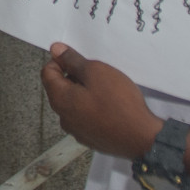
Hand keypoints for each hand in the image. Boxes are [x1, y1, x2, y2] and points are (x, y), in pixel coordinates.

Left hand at [40, 43, 162, 159]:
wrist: (141, 137)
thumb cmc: (118, 102)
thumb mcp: (96, 71)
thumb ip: (72, 60)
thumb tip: (55, 49)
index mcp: (60, 99)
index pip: (47, 73)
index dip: (60, 61)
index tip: (78, 59)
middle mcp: (63, 117)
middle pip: (60, 89)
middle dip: (74, 78)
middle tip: (96, 75)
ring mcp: (76, 131)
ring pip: (73, 104)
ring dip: (84, 94)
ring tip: (105, 91)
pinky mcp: (91, 139)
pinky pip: (85, 118)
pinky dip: (92, 109)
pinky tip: (109, 107)